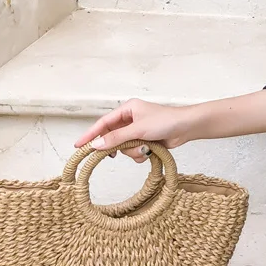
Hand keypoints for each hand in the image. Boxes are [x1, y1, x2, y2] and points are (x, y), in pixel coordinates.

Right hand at [74, 98, 197, 161]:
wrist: (186, 128)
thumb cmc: (165, 121)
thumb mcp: (137, 129)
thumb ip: (116, 138)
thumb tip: (95, 145)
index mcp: (127, 109)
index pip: (103, 122)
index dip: (90, 134)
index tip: (78, 146)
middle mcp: (131, 119)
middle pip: (113, 137)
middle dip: (118, 147)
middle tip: (113, 155)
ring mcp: (138, 130)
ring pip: (123, 147)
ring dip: (132, 151)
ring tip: (144, 148)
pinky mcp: (145, 140)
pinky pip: (134, 151)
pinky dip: (140, 154)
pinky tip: (150, 151)